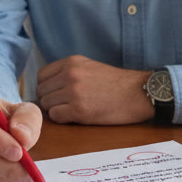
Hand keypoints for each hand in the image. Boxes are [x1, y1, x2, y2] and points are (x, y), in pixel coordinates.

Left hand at [36, 55, 154, 124]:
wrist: (139, 94)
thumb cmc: (116, 84)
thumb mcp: (89, 67)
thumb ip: (68, 73)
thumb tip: (47, 88)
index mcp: (71, 62)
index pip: (41, 76)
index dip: (46, 88)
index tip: (54, 95)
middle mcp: (69, 75)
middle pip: (42, 91)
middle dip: (49, 101)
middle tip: (63, 106)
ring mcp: (73, 92)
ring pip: (46, 105)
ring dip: (56, 110)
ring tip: (72, 111)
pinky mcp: (79, 110)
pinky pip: (55, 116)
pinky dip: (62, 119)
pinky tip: (76, 117)